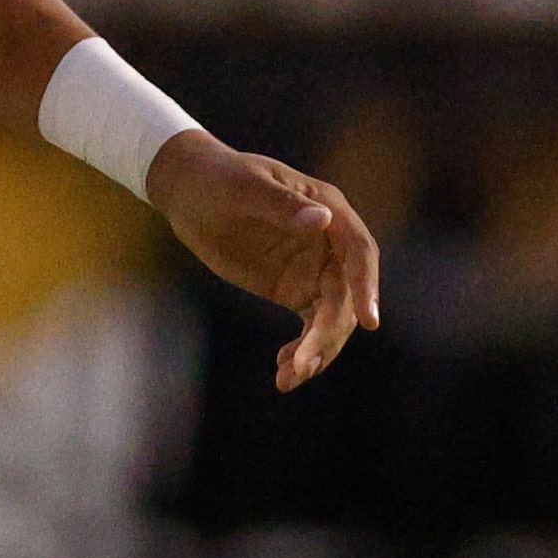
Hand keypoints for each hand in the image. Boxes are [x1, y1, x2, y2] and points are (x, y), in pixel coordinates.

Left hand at [147, 130, 382, 390]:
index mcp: (330, 209)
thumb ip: (281, 205)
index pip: (360, 252)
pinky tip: (285, 372)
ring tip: (289, 378)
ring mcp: (316, 269)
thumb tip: (322, 220)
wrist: (189, 191)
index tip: (368, 322)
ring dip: (317, 350)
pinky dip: (303, 349)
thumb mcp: (244, 188)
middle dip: (328, 333)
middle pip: (346, 296)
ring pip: (331, 318)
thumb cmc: (218, 178)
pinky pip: (311, 326)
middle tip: (304, 364)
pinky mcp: (296, 289)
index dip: (367, 286)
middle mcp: (331, 243)